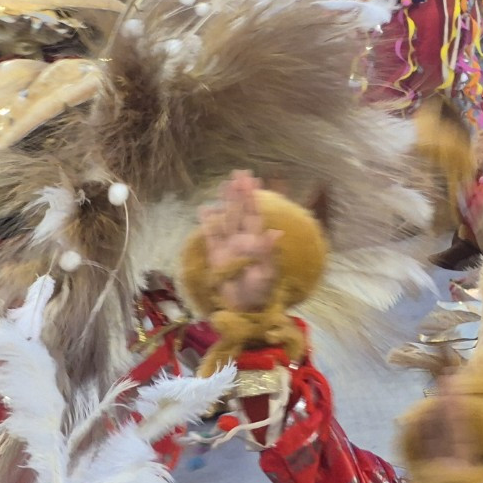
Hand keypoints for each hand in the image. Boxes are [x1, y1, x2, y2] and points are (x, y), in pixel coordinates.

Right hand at [197, 171, 281, 312]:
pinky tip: (205, 210)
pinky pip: (212, 236)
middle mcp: (242, 240)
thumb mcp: (267, 275)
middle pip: (240, 212)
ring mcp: (228, 246)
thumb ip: (269, 253)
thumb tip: (277, 233)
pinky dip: (208, 224)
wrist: (243, 309)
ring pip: (227, 219)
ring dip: (226, 203)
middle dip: (240, 193)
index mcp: (257, 242)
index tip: (253, 180)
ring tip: (225, 185)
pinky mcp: (216, 255)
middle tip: (240, 173)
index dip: (253, 198)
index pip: (254, 215)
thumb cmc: (260, 293)